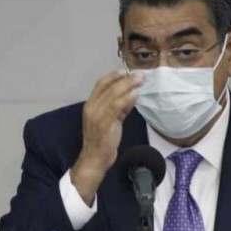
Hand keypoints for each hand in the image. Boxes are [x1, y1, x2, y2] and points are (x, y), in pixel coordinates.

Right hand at [70, 70, 143, 205]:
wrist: (95, 159)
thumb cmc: (102, 141)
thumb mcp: (111, 121)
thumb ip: (119, 108)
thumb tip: (132, 95)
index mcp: (90, 105)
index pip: (101, 84)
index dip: (114, 76)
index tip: (126, 71)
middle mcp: (91, 108)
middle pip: (108, 87)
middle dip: (125, 78)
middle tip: (140, 75)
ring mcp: (96, 115)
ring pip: (113, 94)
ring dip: (128, 85)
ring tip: (140, 80)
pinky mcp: (103, 123)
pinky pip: (116, 106)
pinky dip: (126, 98)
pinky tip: (135, 94)